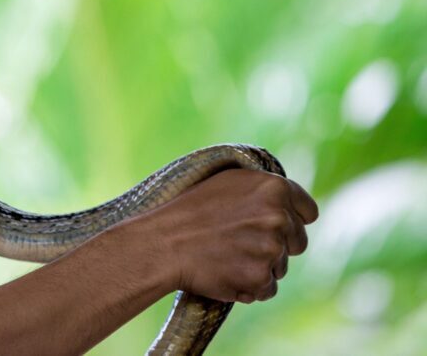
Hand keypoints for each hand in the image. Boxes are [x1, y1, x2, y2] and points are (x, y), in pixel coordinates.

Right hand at [146, 169, 317, 303]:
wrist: (163, 243)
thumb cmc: (189, 210)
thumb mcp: (229, 183)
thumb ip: (264, 191)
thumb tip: (288, 205)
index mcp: (274, 187)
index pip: (308, 212)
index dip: (292, 220)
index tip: (274, 227)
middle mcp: (279, 217)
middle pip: (298, 242)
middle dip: (275, 245)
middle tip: (241, 243)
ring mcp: (271, 249)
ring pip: (280, 267)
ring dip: (259, 267)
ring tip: (225, 256)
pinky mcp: (260, 278)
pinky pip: (266, 289)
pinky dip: (249, 287)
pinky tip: (224, 273)